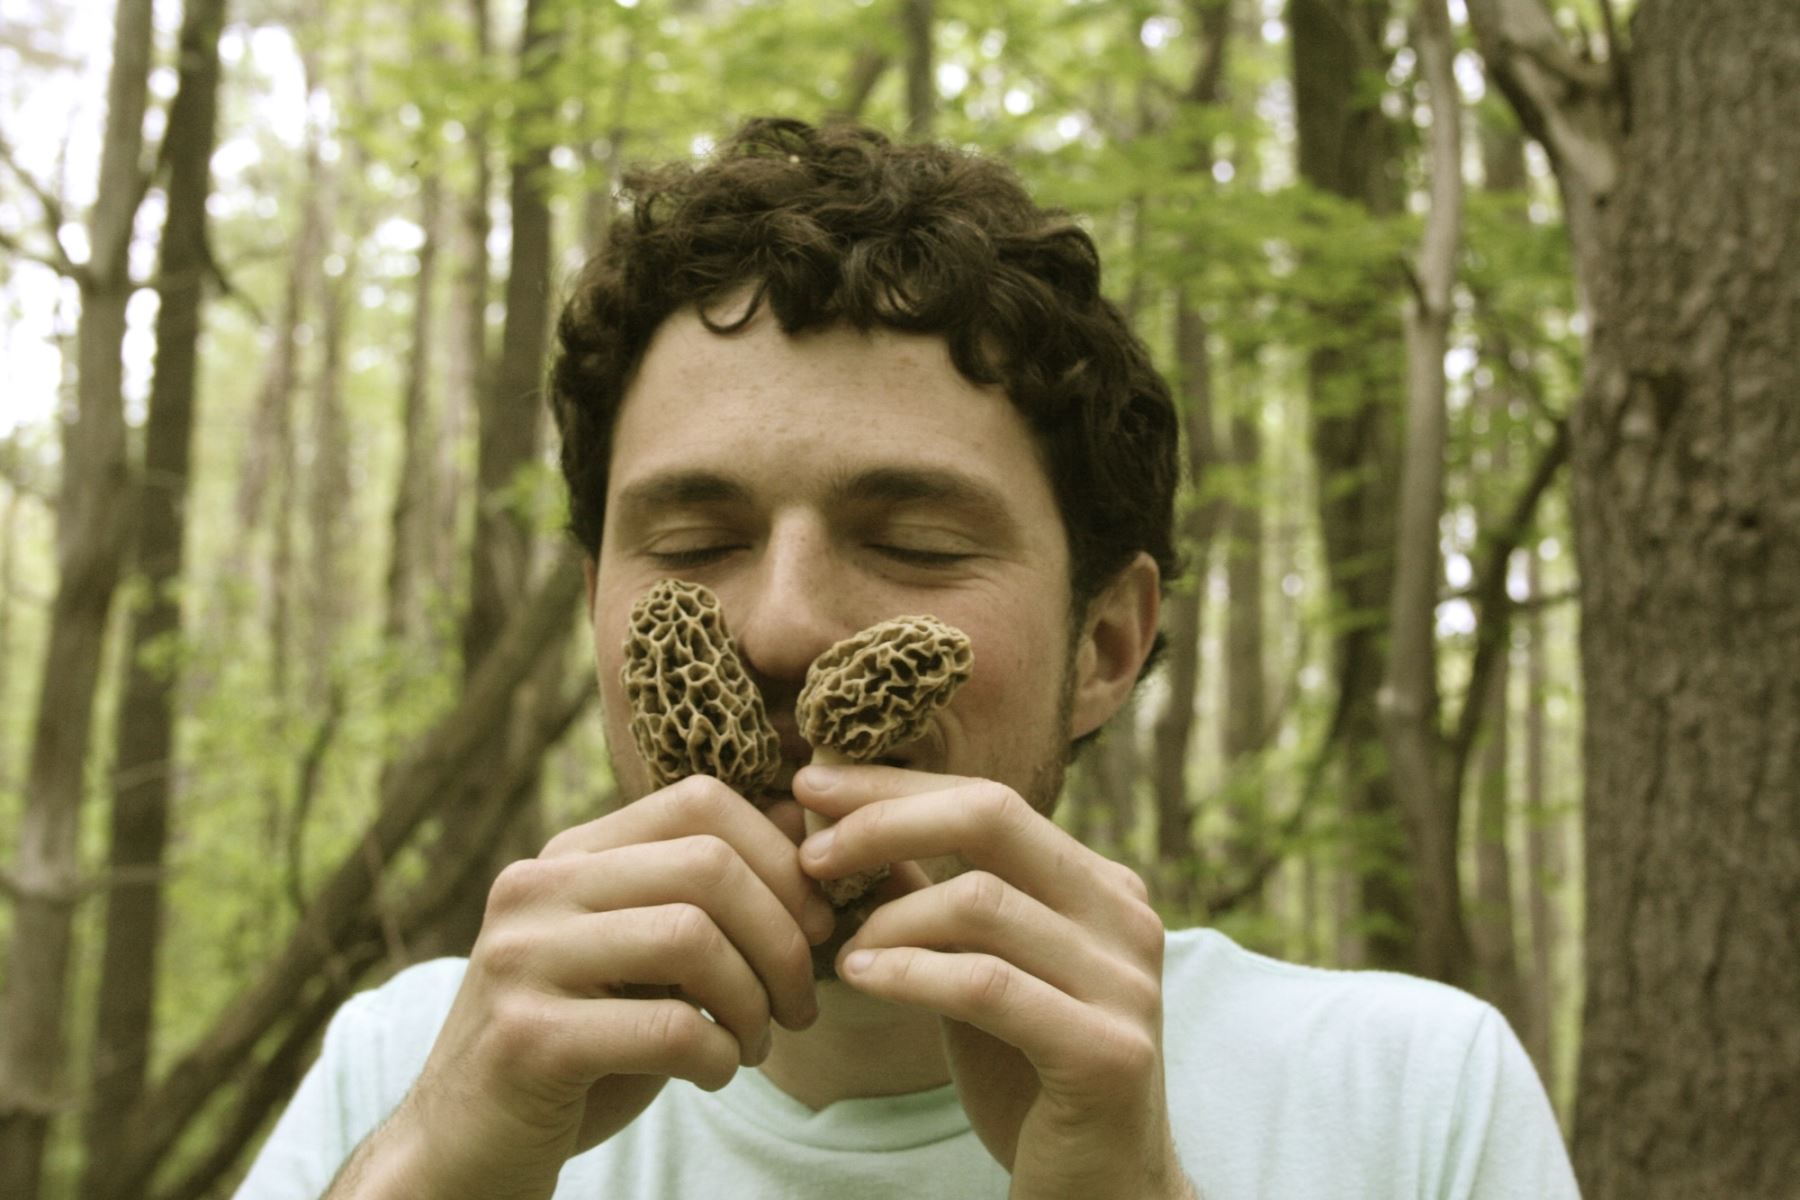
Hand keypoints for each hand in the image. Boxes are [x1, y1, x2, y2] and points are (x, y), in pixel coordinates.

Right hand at [361, 777, 834, 1199]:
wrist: (467, 1146)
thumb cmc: (582, 1046)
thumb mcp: (646, 957)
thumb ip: (706, 893)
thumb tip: (804, 814)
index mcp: (568, 856)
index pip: (699, 803)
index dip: (779, 858)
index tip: (813, 925)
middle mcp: (536, 888)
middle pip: (708, 865)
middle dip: (783, 938)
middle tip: (800, 1002)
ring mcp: (523, 958)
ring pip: (693, 937)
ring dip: (755, 1001)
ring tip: (755, 1042)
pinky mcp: (526, 1038)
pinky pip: (667, 1028)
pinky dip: (719, 1056)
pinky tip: (716, 1074)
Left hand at [794, 765, 1192, 1199]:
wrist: (1102, 1192)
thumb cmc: (1027, 1077)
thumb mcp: (977, 973)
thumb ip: (936, 903)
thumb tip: (843, 823)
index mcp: (1101, 886)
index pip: (991, 798)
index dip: (895, 786)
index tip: (811, 783)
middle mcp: (1127, 917)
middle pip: (994, 817)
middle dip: (885, 822)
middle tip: (809, 850)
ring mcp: (1126, 983)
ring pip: (981, 902)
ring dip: (888, 918)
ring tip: (842, 949)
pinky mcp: (1109, 1052)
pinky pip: (986, 985)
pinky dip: (909, 973)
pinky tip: (860, 976)